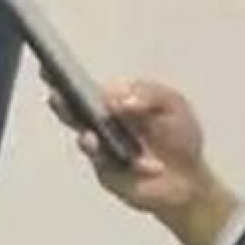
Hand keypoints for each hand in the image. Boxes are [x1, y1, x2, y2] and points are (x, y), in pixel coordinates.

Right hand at [46, 78, 217, 216]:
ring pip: (83, 137)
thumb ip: (150, 95)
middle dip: (62, 101)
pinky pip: (102, 163)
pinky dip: (108, 157)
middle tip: (57, 95)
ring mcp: (101, 147)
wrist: (189, 178)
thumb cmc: (178, 135)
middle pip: (74, 109)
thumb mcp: (173, 104)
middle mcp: (101, 122)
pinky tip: (108, 150)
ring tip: (89, 134)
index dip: (66, 75)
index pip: (86, 84)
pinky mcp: (106, 171)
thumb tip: (122, 100)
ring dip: (83, 135)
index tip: (55, 66)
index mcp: (114, 99)